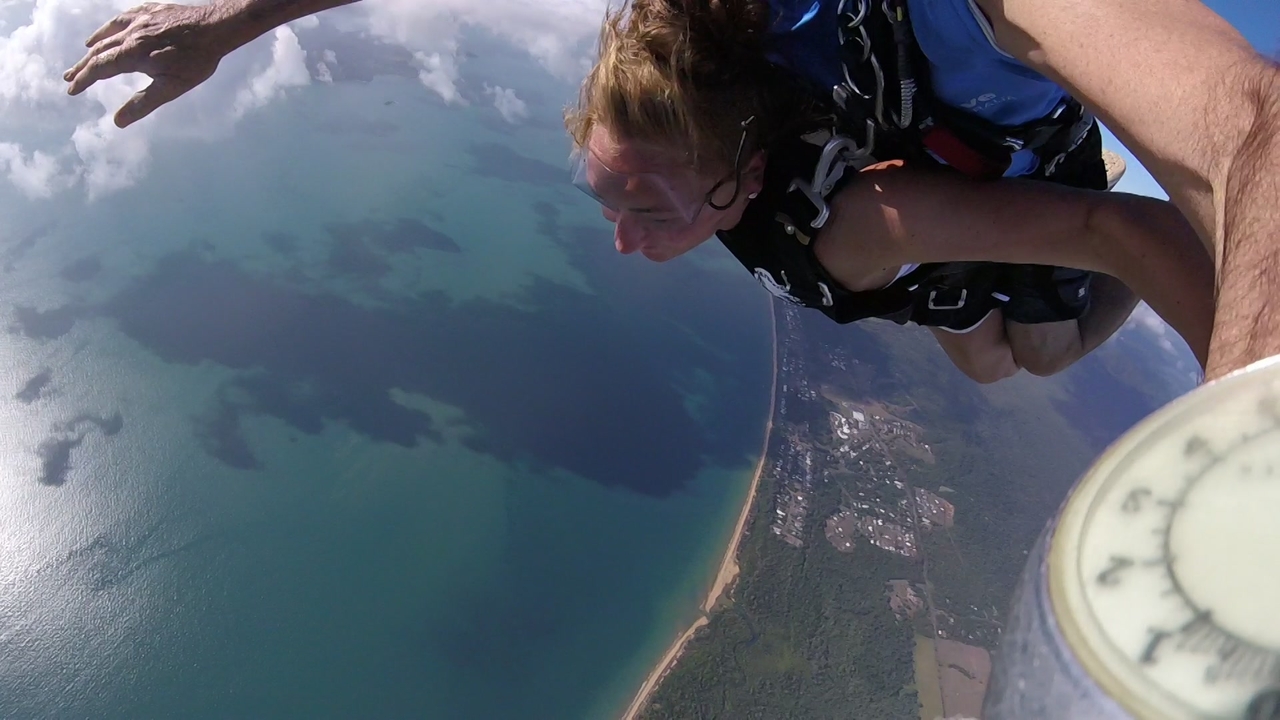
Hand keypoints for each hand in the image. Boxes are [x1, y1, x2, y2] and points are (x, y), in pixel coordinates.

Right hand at [63, 3, 231, 127]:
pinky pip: (118, 20)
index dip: (84, 80)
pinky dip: (105, 30)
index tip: (72, 90)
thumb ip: (143, 104)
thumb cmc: (196, 60)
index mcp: (133, 54)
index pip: (100, 69)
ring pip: (106, 35)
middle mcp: (130, 34)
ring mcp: (138, 20)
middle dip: (82, 67)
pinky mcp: (147, 11)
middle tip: (68, 78)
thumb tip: (118, 122)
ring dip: (91, 49)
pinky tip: (100, 35)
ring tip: (81, 59)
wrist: (215, 27)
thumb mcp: (172, 88)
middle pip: (98, 52)